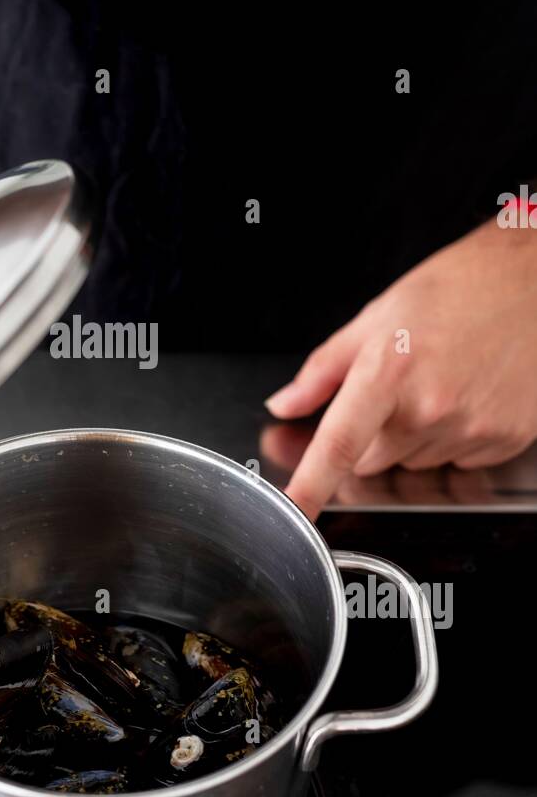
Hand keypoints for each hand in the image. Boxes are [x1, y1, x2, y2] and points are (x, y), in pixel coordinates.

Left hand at [265, 218, 536, 519]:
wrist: (535, 283)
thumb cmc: (460, 288)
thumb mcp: (378, 316)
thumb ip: (323, 369)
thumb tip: (285, 403)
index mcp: (390, 371)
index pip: (338, 445)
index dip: (309, 486)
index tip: (293, 513)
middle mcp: (429, 408)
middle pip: (371, 461)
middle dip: (372, 435)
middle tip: (397, 388)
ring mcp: (469, 430)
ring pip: (413, 462)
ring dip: (415, 436)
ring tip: (441, 382)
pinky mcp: (503, 442)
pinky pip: (456, 462)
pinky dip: (453, 438)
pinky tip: (467, 396)